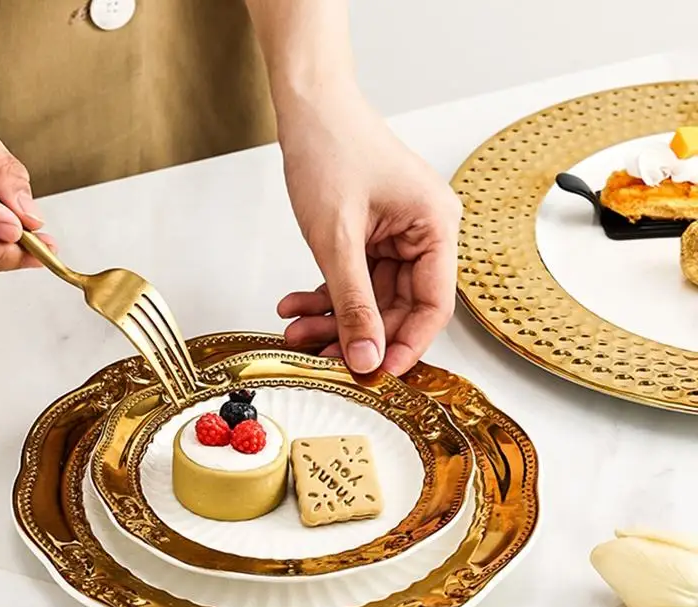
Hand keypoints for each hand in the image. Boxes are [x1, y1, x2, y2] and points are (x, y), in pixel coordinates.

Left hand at [276, 88, 460, 375]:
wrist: (307, 106)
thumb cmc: (331, 149)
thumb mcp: (338, 239)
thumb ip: (353, 304)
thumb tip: (367, 359)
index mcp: (436, 228)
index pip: (433, 306)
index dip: (406, 346)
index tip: (375, 374)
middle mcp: (424, 234)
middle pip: (399, 307)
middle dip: (356, 333)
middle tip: (321, 357)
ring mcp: (398, 236)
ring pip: (371, 298)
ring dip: (333, 318)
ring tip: (297, 331)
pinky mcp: (372, 237)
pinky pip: (354, 280)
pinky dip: (326, 295)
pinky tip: (296, 306)